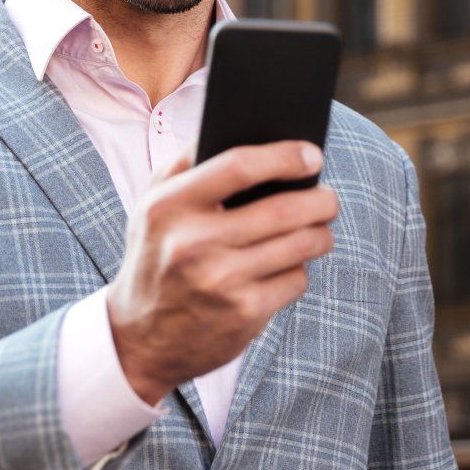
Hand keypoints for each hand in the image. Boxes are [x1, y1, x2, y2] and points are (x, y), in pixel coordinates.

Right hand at [107, 141, 337, 405]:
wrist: (140, 340)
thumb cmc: (156, 257)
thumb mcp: (152, 206)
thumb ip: (186, 162)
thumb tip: (243, 129)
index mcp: (168, 207)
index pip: (238, 166)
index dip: (284, 156)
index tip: (312, 155)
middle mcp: (193, 243)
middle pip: (283, 208)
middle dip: (320, 200)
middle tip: (328, 198)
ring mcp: (220, 282)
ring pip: (300, 244)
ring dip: (321, 234)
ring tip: (319, 229)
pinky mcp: (244, 314)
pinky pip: (296, 279)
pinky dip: (299, 270)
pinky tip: (287, 268)